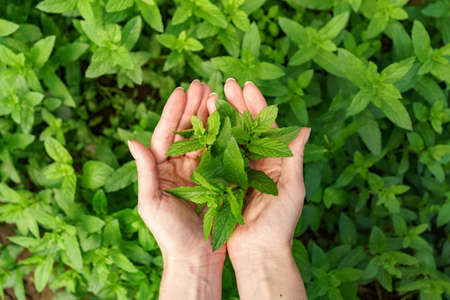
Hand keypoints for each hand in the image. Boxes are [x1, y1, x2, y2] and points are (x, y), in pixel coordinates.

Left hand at [128, 80, 223, 299]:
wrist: (195, 257)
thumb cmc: (169, 234)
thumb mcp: (151, 203)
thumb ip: (145, 172)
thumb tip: (132, 140)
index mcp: (161, 169)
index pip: (166, 135)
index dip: (173, 112)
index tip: (181, 90)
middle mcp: (179, 167)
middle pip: (186, 131)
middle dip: (193, 107)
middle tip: (202, 83)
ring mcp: (199, 172)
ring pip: (204, 138)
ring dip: (209, 116)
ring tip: (216, 94)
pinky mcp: (216, 180)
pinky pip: (219, 153)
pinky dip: (224, 136)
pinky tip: (230, 120)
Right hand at [206, 78, 309, 298]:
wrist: (258, 252)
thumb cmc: (280, 224)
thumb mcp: (292, 189)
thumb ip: (294, 158)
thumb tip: (304, 127)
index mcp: (276, 161)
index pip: (266, 126)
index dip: (256, 105)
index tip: (246, 85)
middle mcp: (257, 163)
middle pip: (247, 127)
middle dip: (237, 104)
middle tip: (226, 84)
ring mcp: (239, 171)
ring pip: (230, 138)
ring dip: (223, 118)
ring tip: (212, 97)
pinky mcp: (224, 182)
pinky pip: (217, 157)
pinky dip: (211, 140)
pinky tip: (203, 125)